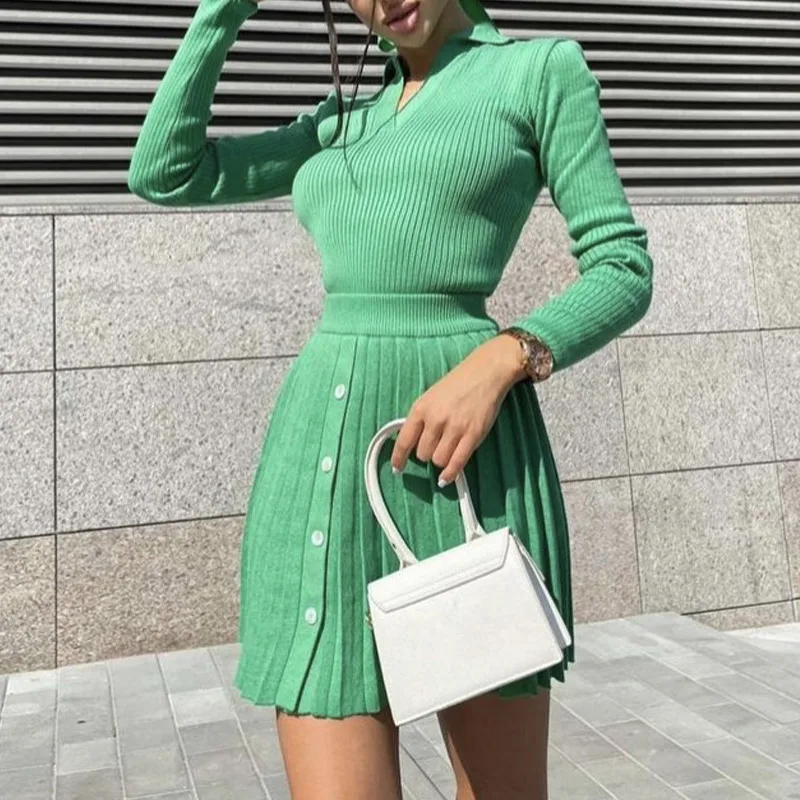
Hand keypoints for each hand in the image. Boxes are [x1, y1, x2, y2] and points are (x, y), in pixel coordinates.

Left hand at [389, 334, 525, 486]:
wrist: (485, 372)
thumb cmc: (457, 384)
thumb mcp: (430, 397)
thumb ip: (420, 418)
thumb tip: (411, 444)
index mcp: (421, 408)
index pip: (404, 441)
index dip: (399, 458)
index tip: (398, 468)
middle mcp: (435, 419)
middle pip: (422, 454)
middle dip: (427, 454)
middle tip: (435, 446)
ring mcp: (455, 428)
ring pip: (438, 460)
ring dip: (441, 460)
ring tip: (447, 450)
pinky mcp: (473, 435)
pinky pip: (457, 463)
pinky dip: (450, 474)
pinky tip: (447, 477)